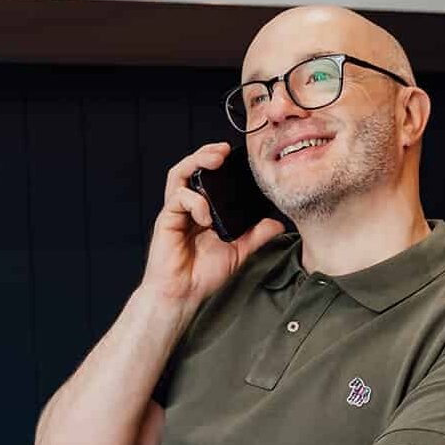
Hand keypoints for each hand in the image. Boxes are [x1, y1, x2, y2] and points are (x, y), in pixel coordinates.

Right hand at [141, 142, 284, 313]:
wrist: (185, 294)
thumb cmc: (204, 274)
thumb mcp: (239, 251)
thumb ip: (256, 236)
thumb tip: (278, 224)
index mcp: (204, 210)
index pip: (209, 178)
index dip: (220, 163)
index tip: (238, 157)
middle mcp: (188, 207)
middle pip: (192, 168)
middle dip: (206, 153)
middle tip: (224, 149)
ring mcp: (176, 212)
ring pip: (179, 175)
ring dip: (197, 163)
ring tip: (215, 160)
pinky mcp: (166, 220)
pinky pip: (178, 199)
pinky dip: (194, 201)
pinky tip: (206, 216)